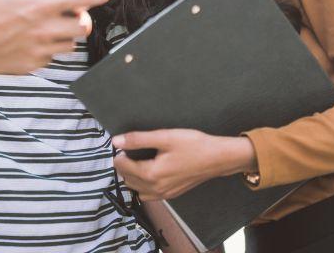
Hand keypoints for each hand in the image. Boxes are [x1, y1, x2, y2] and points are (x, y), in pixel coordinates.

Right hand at [0, 0, 103, 73]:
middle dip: (82, 17)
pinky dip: (46, 47)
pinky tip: (31, 37)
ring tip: (51, 24)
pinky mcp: (28, 65)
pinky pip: (49, 56)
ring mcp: (37, 50)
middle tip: (73, 11)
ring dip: (66, 33)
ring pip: (68, 44)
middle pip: (83, 27)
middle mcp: (43, 29)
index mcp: (39, 4)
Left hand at [111, 129, 255, 200]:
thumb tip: (116, 141)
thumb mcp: (164, 137)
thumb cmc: (193, 145)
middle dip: (123, 165)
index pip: (122, 167)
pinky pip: (148, 195)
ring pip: (136, 189)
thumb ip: (138, 139)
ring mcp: (164, 194)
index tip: (123, 144)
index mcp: (151, 174)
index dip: (119, 154)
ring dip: (131, 177)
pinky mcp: (171, 195)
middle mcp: (155, 189)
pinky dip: (142, 185)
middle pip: (127, 179)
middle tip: (129, 151)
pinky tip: (149, 173)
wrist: (218, 158)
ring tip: (137, 161)